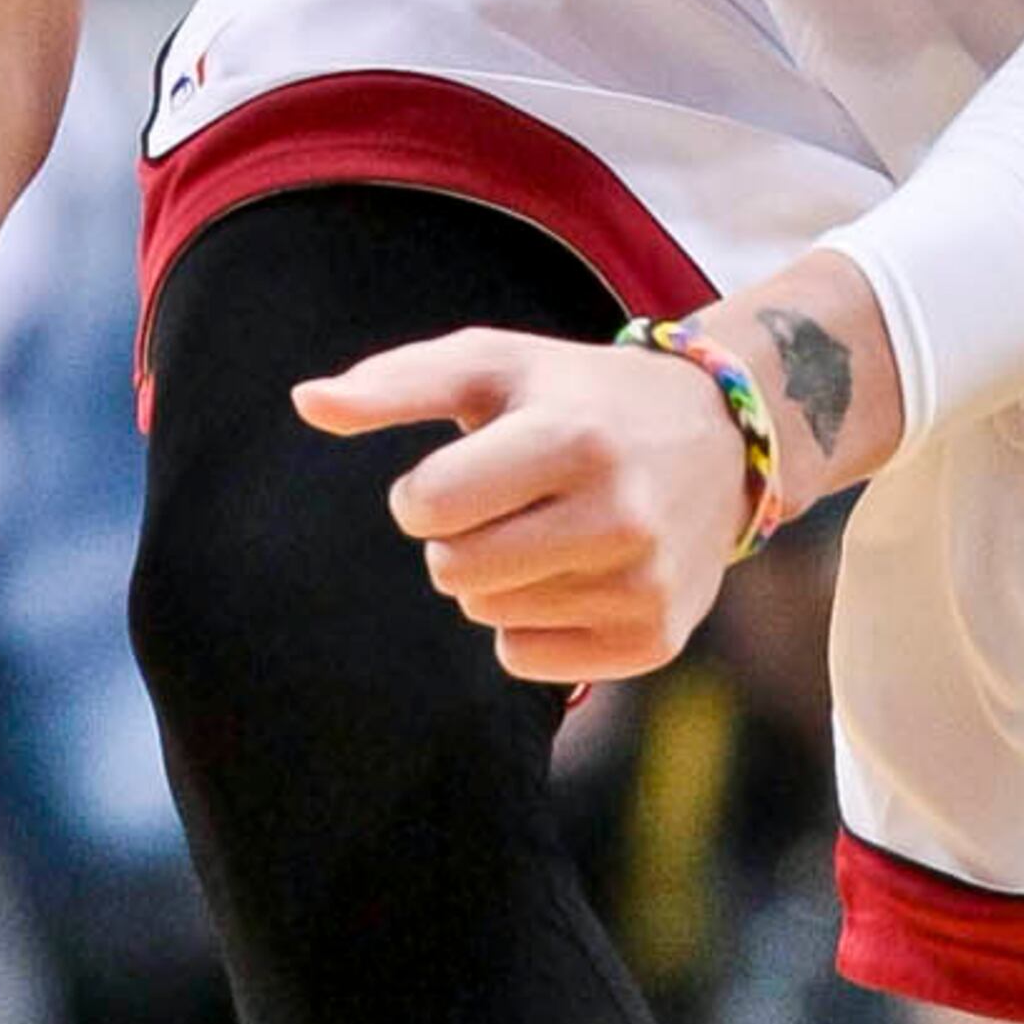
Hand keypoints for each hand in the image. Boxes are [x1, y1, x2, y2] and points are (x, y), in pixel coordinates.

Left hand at [295, 328, 756, 682]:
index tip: (466, 470)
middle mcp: (619, 516)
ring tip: (553, 530)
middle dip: (456, 539)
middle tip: (508, 504)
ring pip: (487, 616)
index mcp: (573, 439)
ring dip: (497, 578)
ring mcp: (644, 584)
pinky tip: (576, 574)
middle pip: (451, 572)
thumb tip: (303, 401)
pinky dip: (530, 624)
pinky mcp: (654, 639)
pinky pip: (525, 659)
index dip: (423, 492)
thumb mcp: (493, 365)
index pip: (426, 507)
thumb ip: (393, 382)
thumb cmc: (577, 396)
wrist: (719, 439)